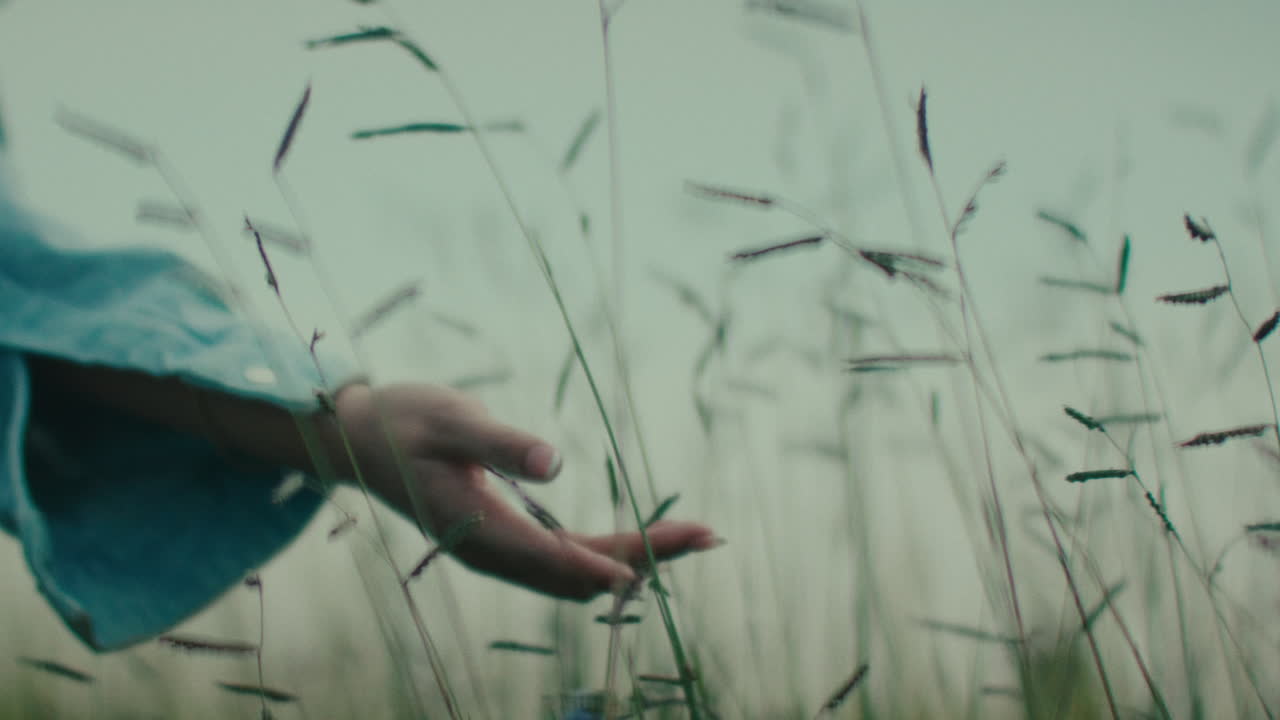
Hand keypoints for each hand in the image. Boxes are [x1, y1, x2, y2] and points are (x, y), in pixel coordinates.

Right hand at [330, 383, 717, 600]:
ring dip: (631, 562)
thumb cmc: (403, 420)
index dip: (613, 559)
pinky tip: (638, 544)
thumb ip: (499, 443)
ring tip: (688, 540)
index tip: (664, 554)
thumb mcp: (450, 419)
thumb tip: (554, 462)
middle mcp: (490, 553)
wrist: (356, 437)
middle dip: (644, 559)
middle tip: (706, 534)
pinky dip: (604, 556)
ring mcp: (494, 552)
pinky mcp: (499, 541)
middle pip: (578, 574)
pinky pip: (560, 561)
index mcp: (479, 528)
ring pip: (573, 575)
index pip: (557, 556)